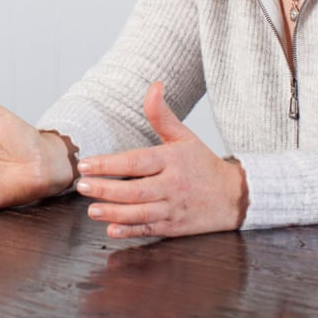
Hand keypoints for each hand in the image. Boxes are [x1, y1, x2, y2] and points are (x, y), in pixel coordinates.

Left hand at [76, 81, 246, 238]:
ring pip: (140, 213)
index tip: (87, 164)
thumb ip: (162, 115)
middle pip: (135, 190)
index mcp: (172, 160)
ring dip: (114, 213)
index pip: (137, 162)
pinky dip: (130, 231)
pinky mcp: (174, 226)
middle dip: (106, 189)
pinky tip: (111, 230)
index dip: (110, 164)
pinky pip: (149, 229)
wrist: (235, 196)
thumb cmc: (203, 164)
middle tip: (82, 186)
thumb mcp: (185, 136)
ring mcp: (173, 208)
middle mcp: (172, 185)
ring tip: (91, 210)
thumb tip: (154, 86)